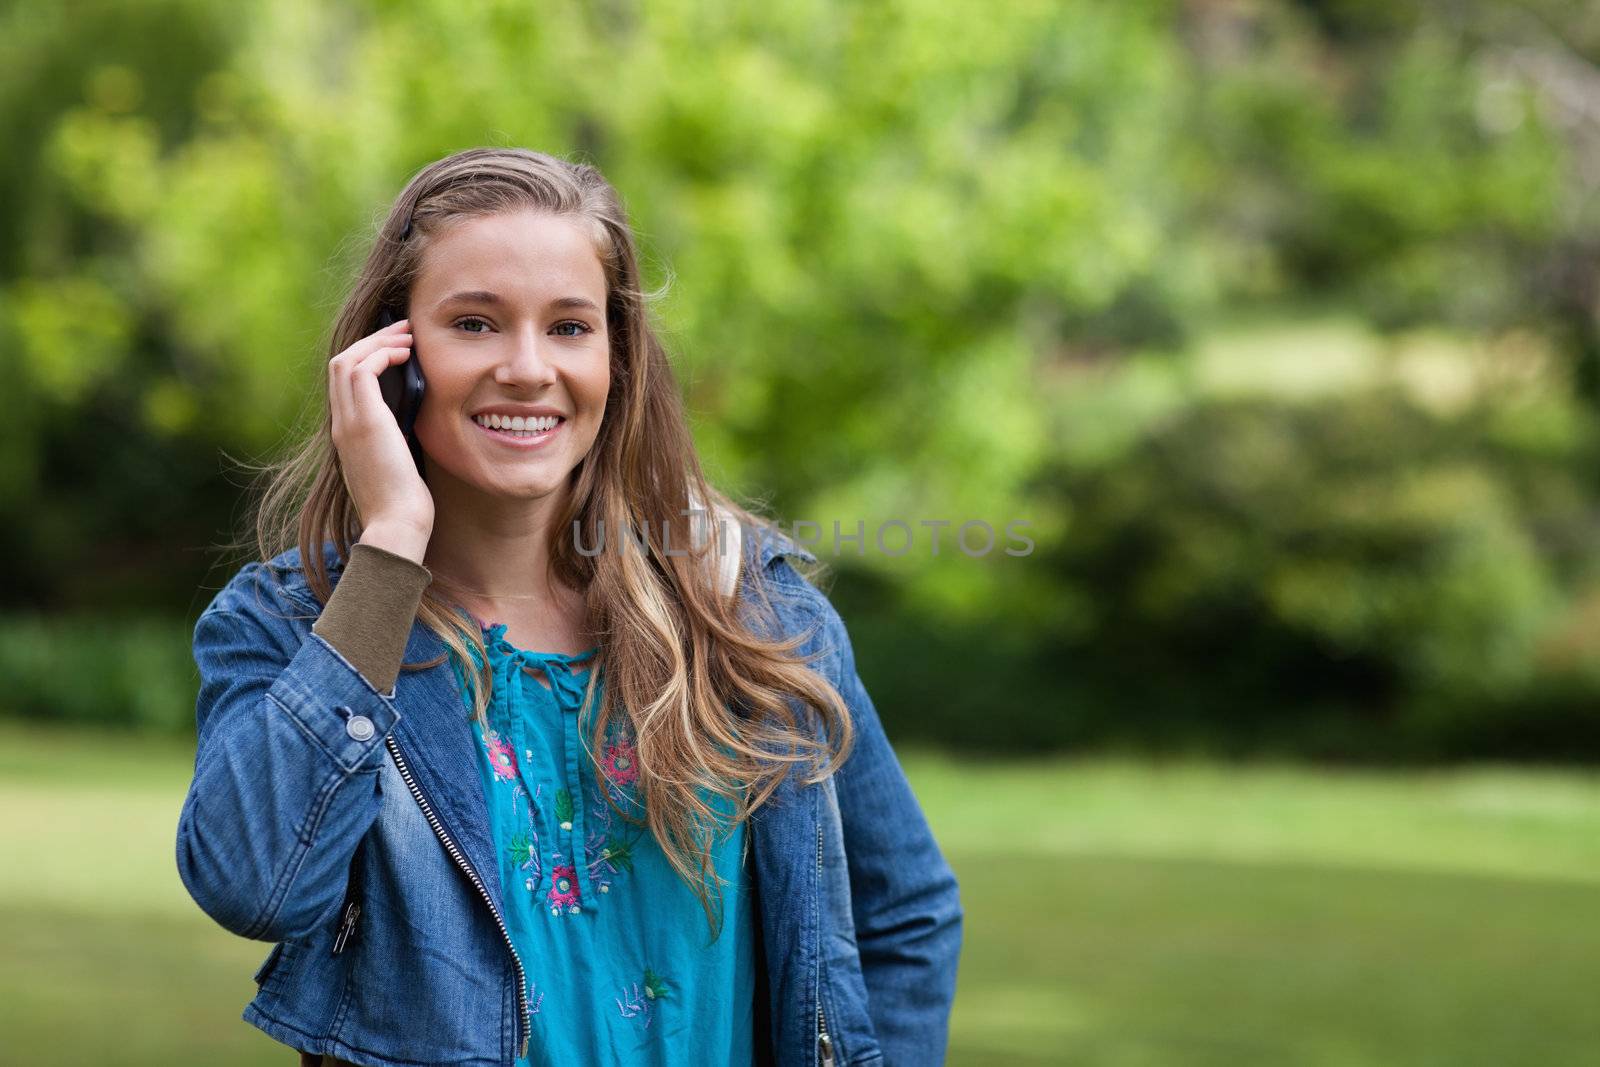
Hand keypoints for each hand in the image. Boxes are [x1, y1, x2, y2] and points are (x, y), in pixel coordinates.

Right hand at [328, 316, 434, 561]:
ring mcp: (349, 423)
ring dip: (378, 342)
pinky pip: (361, 371)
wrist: (396, 528)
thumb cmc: (405, 506)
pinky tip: (407, 354)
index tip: (398, 349)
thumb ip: (401, 439)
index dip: (369, 359)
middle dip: (372, 341)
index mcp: (349, 435)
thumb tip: (419, 419)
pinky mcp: (364, 423)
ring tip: (408, 336)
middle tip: (403, 330)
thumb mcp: (402, 464)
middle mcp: (342, 426)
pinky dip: (382, 355)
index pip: (346, 384)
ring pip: (347, 361)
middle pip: (341, 364)